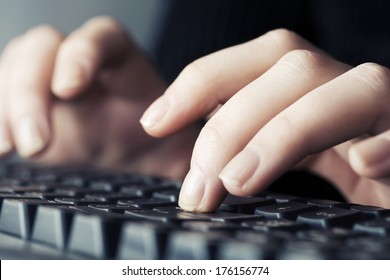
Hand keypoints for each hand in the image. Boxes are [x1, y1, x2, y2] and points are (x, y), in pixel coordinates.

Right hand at [0, 16, 198, 177]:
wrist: (128, 155)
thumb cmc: (152, 142)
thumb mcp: (173, 144)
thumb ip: (184, 148)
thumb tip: (199, 170)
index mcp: (121, 61)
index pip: (98, 38)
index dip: (81, 55)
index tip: (71, 89)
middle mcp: (79, 62)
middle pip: (42, 50)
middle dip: (32, 92)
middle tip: (37, 141)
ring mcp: (47, 79)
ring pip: (13, 69)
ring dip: (5, 107)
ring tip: (9, 147)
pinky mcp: (25, 102)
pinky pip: (0, 98)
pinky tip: (0, 148)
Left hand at [141, 28, 389, 211]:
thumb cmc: (348, 181)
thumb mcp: (293, 159)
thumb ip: (256, 154)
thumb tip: (200, 179)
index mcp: (312, 93)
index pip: (257, 62)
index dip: (201, 81)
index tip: (155, 121)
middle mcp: (348, 91)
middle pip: (291, 69)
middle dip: (232, 125)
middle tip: (197, 189)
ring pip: (353, 89)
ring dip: (286, 133)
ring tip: (239, 181)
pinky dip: (388, 142)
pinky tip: (363, 163)